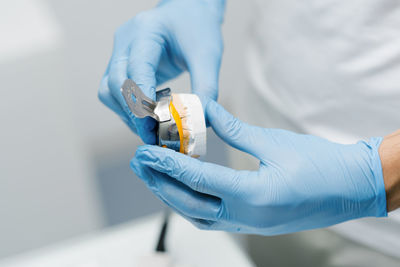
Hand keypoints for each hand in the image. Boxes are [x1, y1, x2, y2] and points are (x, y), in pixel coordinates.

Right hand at [98, 0, 224, 143]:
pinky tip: (148, 119)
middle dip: (134, 113)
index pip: (136, 68)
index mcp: (146, 30)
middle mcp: (126, 41)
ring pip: (108, 91)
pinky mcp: (122, 65)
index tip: (155, 124)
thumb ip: (206, 88)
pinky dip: (129, 110)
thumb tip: (200, 122)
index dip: (143, 99)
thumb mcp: (208, 56)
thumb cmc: (198, 28)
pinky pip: (115, 93)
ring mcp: (120, 53)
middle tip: (154, 135)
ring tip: (151, 131)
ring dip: (127, 115)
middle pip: (115, 83)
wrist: (189, 14)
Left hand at [130, 100, 386, 234]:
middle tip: (140, 163)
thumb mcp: (273, 142)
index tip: (146, 152)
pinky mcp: (252, 224)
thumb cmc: (321, 165)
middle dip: (160, 183)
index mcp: (254, 196)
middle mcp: (247, 218)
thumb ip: (233, 129)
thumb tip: (205, 111)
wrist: (351, 188)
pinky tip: (182, 191)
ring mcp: (250, 225)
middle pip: (189, 204)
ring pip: (198, 216)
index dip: (167, 164)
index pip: (197, 180)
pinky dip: (192, 205)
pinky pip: (212, 220)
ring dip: (173, 196)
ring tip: (154, 176)